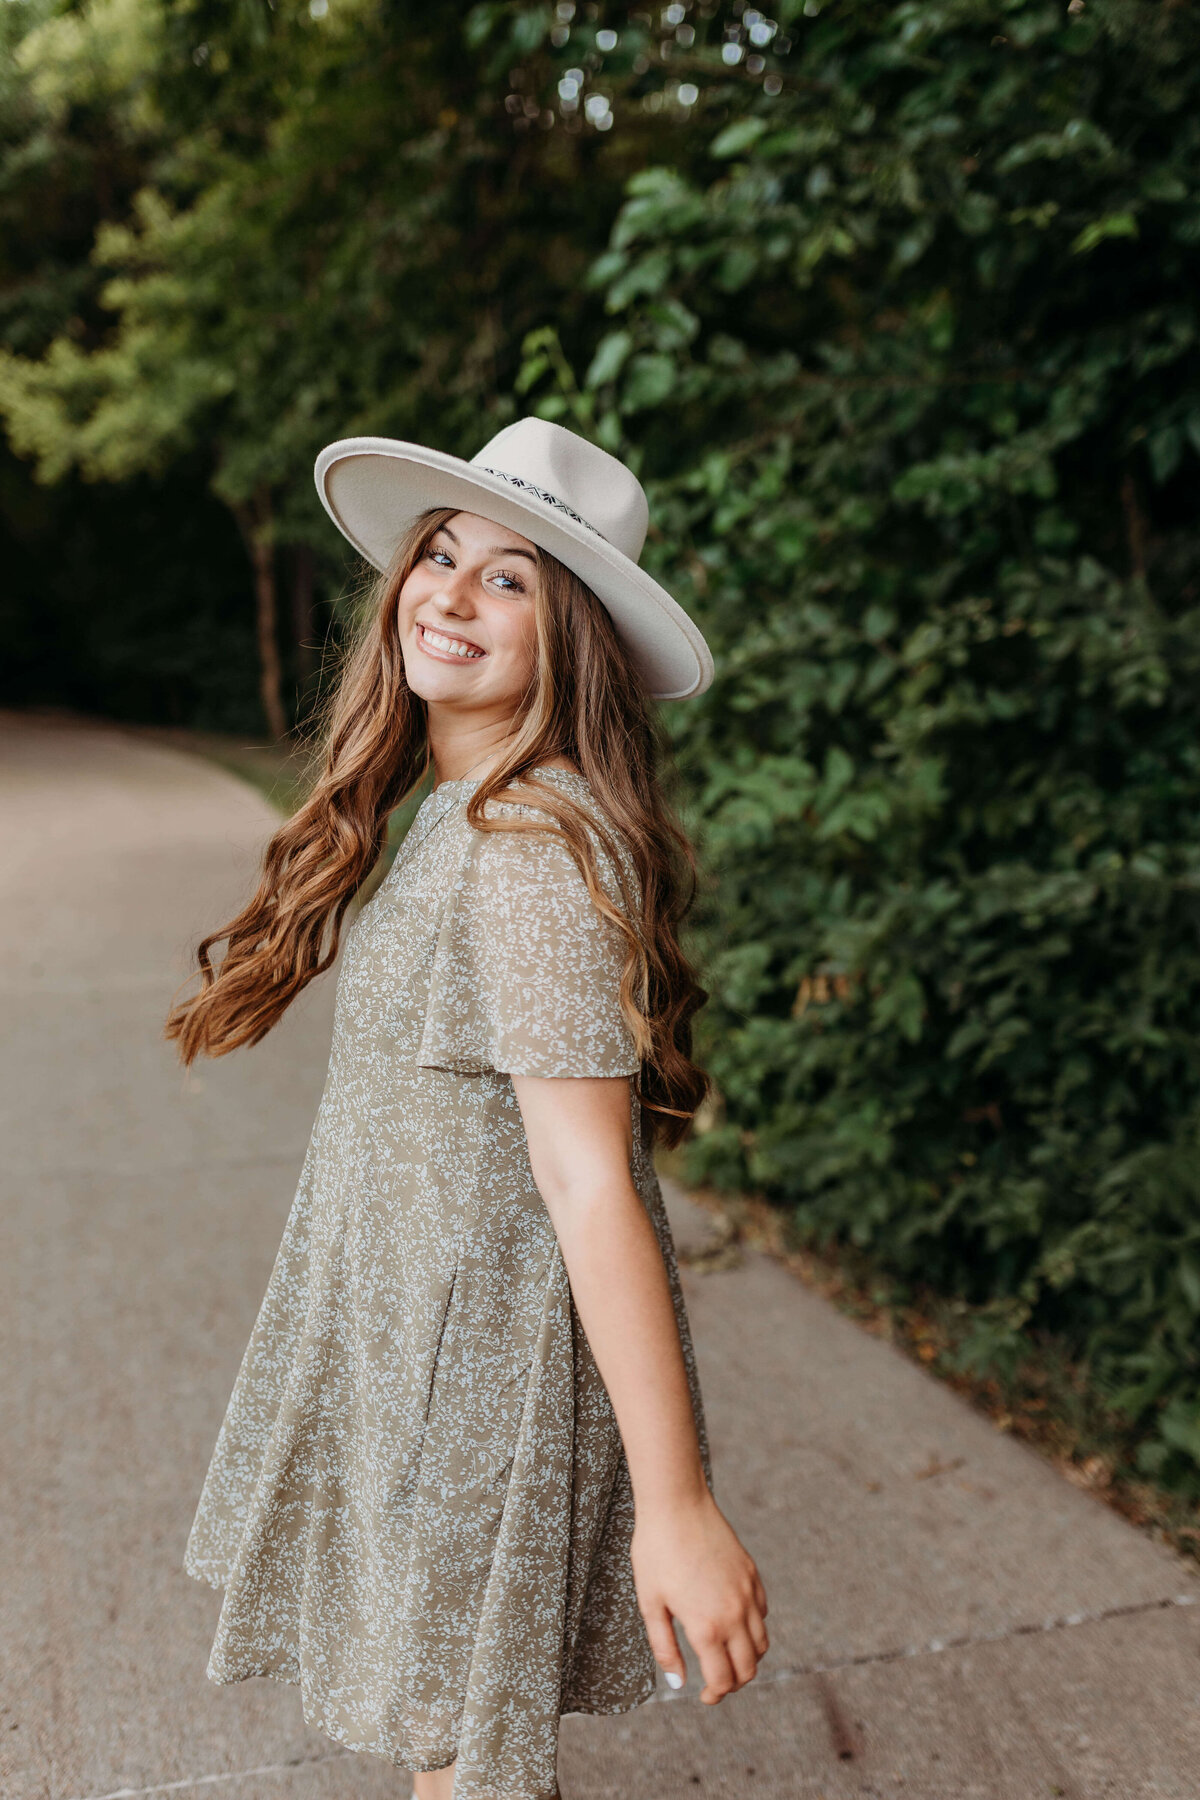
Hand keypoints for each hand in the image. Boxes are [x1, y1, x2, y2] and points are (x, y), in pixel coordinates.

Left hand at [631, 1490, 768, 1704]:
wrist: (677, 1505)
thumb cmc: (656, 1551)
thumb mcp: (650, 1603)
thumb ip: (665, 1647)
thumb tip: (679, 1681)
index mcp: (706, 1626)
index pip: (723, 1679)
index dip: (715, 1695)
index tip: (705, 1697)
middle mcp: (734, 1614)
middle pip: (749, 1668)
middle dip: (734, 1683)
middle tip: (716, 1683)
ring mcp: (747, 1593)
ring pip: (762, 1643)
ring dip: (748, 1659)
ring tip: (727, 1658)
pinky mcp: (751, 1574)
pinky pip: (762, 1613)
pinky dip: (754, 1628)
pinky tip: (734, 1624)